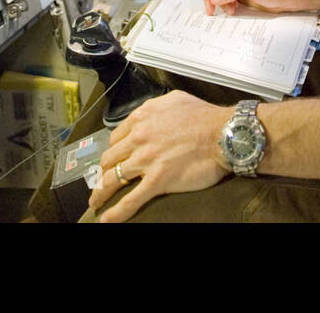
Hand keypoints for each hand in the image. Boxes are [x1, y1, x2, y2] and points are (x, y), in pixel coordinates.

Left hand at [88, 91, 230, 222]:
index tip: (112, 159)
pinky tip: (106, 219)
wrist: (223, 133)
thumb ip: (155, 107)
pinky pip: (131, 199)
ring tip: (95, 202)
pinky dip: (116, 212)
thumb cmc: (205, 116)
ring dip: (100, 193)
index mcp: (141, 118)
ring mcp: (146, 160)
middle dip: (102, 172)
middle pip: (110, 159)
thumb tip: (148, 114)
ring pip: (112, 178)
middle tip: (101, 181)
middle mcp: (139, 138)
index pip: (116, 138)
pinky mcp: (158, 180)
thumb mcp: (174, 100)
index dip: (113, 151)